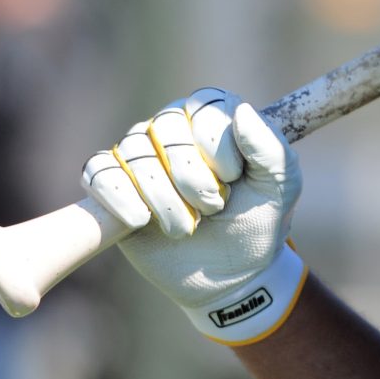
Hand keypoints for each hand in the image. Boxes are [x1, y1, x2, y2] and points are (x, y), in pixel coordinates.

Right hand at [83, 87, 306, 344]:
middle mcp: (175, 126)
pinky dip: (118, 198)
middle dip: (191, 175)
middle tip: (214, 207)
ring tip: (188, 227)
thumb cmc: (261, 219)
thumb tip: (242, 111)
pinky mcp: (113, 187)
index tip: (234, 177)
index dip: (216, 143)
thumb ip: (269, 146)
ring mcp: (141, 155)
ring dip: (164, 198)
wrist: (232, 273)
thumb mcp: (282, 183)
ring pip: (133, 152)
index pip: (204, 105)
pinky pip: (98, 173)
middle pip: (164, 126)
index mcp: (216, 116)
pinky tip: (141, 221)